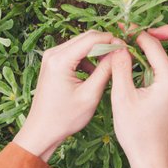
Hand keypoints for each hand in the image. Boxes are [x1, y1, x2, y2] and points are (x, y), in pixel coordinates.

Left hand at [13, 30, 114, 161]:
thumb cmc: (65, 118)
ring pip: (81, 43)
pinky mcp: (53, 62)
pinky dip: (88, 57)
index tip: (126, 48)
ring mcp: (51, 56)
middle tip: (121, 55)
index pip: (92, 38)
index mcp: (60, 60)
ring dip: (97, 51)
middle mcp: (53, 53)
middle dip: (105, 44)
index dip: (111, 40)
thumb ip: (106, 70)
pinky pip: (75, 51)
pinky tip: (95, 72)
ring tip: (111, 65)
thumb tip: (120, 51)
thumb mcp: (90, 94)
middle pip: (86, 37)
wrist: (41, 131)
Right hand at [110, 25, 167, 167]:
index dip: (139, 34)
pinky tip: (147, 68)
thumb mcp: (122, 97)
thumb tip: (120, 46)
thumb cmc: (136, 133)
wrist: (151, 160)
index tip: (125, 30)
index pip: (156, 46)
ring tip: (145, 47)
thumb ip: (121, 67)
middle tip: (149, 31)